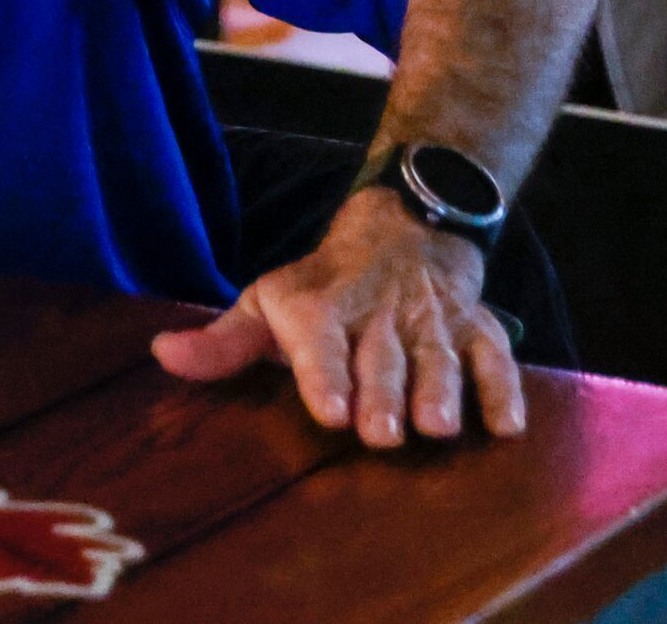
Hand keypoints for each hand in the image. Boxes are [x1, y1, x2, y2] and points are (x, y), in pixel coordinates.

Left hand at [152, 186, 523, 446]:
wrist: (399, 231)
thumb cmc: (321, 287)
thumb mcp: (265, 304)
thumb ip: (222, 342)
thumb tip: (161, 354)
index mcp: (319, 309)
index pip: (320, 341)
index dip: (325, 375)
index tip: (329, 410)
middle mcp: (377, 315)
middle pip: (381, 358)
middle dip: (382, 395)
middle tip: (379, 435)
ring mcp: (431, 322)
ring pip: (439, 357)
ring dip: (440, 391)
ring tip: (436, 428)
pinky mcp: (476, 328)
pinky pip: (495, 357)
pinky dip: (502, 387)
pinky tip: (505, 423)